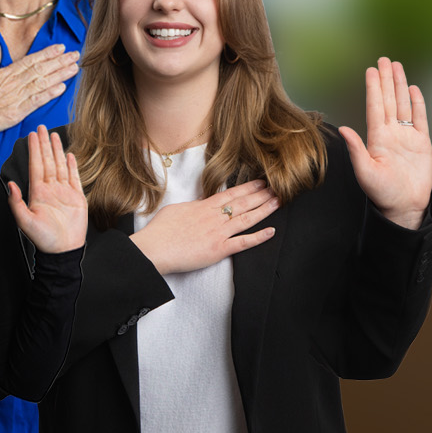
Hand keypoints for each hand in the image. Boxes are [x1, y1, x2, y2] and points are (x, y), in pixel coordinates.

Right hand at [0, 43, 77, 147]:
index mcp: (3, 73)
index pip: (29, 60)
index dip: (47, 54)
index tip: (60, 48)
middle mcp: (11, 83)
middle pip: (40, 70)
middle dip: (59, 61)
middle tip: (75, 55)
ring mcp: (15, 98)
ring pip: (41, 83)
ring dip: (59, 75)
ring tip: (74, 68)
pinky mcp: (15, 112)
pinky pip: (36, 101)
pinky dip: (49, 94)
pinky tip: (61, 88)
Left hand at [5, 128, 86, 252]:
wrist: (63, 251)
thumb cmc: (43, 239)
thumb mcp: (25, 222)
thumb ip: (16, 203)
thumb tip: (10, 185)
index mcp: (38, 192)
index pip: (36, 165)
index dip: (34, 150)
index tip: (32, 135)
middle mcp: (50, 189)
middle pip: (47, 161)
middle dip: (44, 144)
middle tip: (41, 127)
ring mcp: (64, 192)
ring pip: (60, 166)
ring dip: (57, 151)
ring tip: (54, 135)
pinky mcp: (77, 198)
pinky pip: (75, 178)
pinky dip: (72, 166)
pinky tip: (69, 154)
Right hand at [128, 179, 278, 274]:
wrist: (154, 248)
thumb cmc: (159, 231)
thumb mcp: (175, 210)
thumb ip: (192, 207)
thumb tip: (201, 206)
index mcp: (202, 207)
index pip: (230, 194)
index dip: (247, 188)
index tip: (259, 182)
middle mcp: (214, 218)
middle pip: (242, 203)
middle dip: (261, 195)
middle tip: (277, 188)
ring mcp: (218, 233)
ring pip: (247, 219)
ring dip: (264, 210)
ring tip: (278, 203)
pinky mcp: (219, 249)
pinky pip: (243, 242)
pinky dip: (259, 237)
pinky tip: (271, 232)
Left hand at [339, 57, 431, 228]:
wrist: (404, 205)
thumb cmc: (381, 192)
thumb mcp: (365, 171)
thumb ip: (356, 149)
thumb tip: (343, 129)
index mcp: (376, 138)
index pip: (374, 107)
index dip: (373, 88)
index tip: (370, 70)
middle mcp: (390, 133)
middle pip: (388, 100)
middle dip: (386, 80)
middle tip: (384, 60)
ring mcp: (406, 136)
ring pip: (403, 105)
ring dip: (400, 86)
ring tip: (397, 68)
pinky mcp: (422, 143)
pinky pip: (420, 119)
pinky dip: (418, 104)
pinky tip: (413, 90)